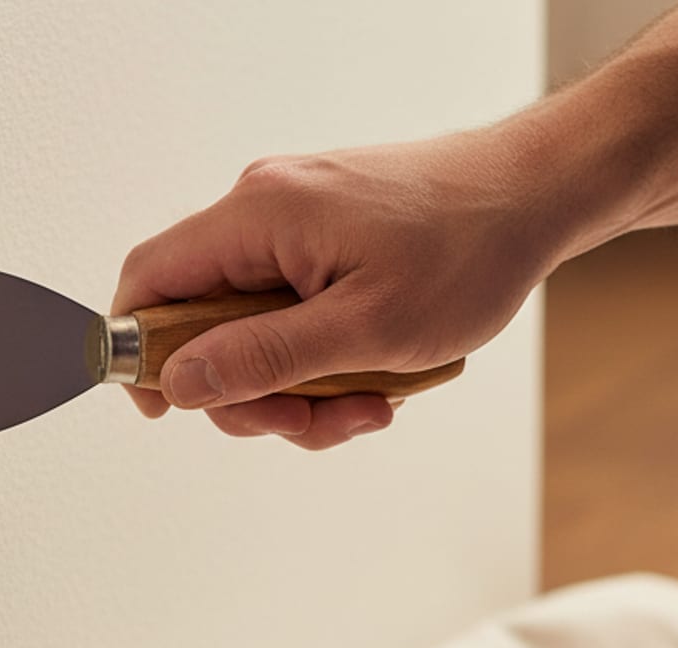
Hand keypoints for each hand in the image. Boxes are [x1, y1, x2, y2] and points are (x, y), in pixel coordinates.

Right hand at [112, 124, 569, 448]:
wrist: (537, 197)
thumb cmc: (466, 251)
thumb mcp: (364, 330)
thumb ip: (263, 358)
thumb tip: (179, 382)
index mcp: (258, 217)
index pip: (150, 279)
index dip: (140, 352)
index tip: (167, 410)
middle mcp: (265, 211)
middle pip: (205, 322)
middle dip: (255, 390)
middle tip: (312, 421)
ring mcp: (298, 226)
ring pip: (258, 329)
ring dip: (304, 384)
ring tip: (372, 401)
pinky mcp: (327, 240)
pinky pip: (297, 313)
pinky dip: (329, 357)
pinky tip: (380, 375)